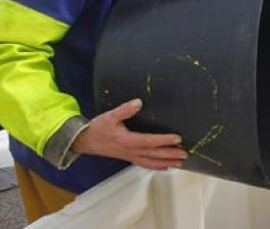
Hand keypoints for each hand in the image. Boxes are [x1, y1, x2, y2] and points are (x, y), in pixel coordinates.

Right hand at [72, 99, 186, 169]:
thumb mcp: (110, 116)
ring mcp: (130, 156)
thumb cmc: (97, 128)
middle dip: (170, 154)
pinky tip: (164, 167)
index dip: (164, 140)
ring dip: (166, 163)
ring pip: (151, 162)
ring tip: (180, 163)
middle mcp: (131, 151)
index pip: (150, 141)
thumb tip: (138, 102)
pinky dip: (155, 167)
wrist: (84, 141)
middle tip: (185, 154)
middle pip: (154, 154)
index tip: (177, 139)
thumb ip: (125, 109)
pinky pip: (144, 164)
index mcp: (128, 140)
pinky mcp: (128, 157)